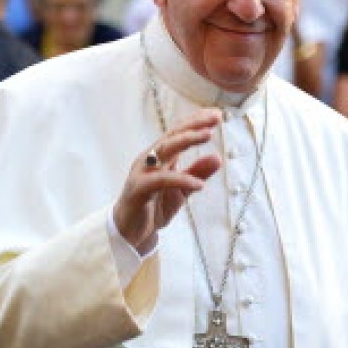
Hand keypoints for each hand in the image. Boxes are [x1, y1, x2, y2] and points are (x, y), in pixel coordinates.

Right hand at [113, 111, 221, 253]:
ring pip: (165, 150)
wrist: (130, 233)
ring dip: (187, 140)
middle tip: (215, 118)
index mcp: (160, 157)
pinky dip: (181, 180)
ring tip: (208, 136)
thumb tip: (217, 157)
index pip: (178, 132)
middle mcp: (150, 159)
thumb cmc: (153, 207)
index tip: (216, 114)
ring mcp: (142, 173)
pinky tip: (199, 184)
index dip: (196, 121)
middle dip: (194, 125)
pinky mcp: (139, 189)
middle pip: (172, 135)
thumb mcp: (182, 190)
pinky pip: (161, 180)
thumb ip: (197, 173)